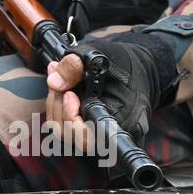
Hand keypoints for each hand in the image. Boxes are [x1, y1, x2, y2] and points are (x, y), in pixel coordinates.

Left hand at [47, 32, 178, 146]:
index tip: (70, 94)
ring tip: (59, 79)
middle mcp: (109, 134)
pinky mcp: (87, 129)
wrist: (138, 69)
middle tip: (59, 80)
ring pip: (63, 130)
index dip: (70, 116)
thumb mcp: (99, 55)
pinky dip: (58, 105)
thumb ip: (74, 67)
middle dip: (58, 104)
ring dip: (55, 103)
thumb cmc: (125, 64)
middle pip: (68, 133)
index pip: (86, 138)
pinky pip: (65, 125)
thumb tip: (54, 82)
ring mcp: (96, 134)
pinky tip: (61, 86)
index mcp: (119, 120)